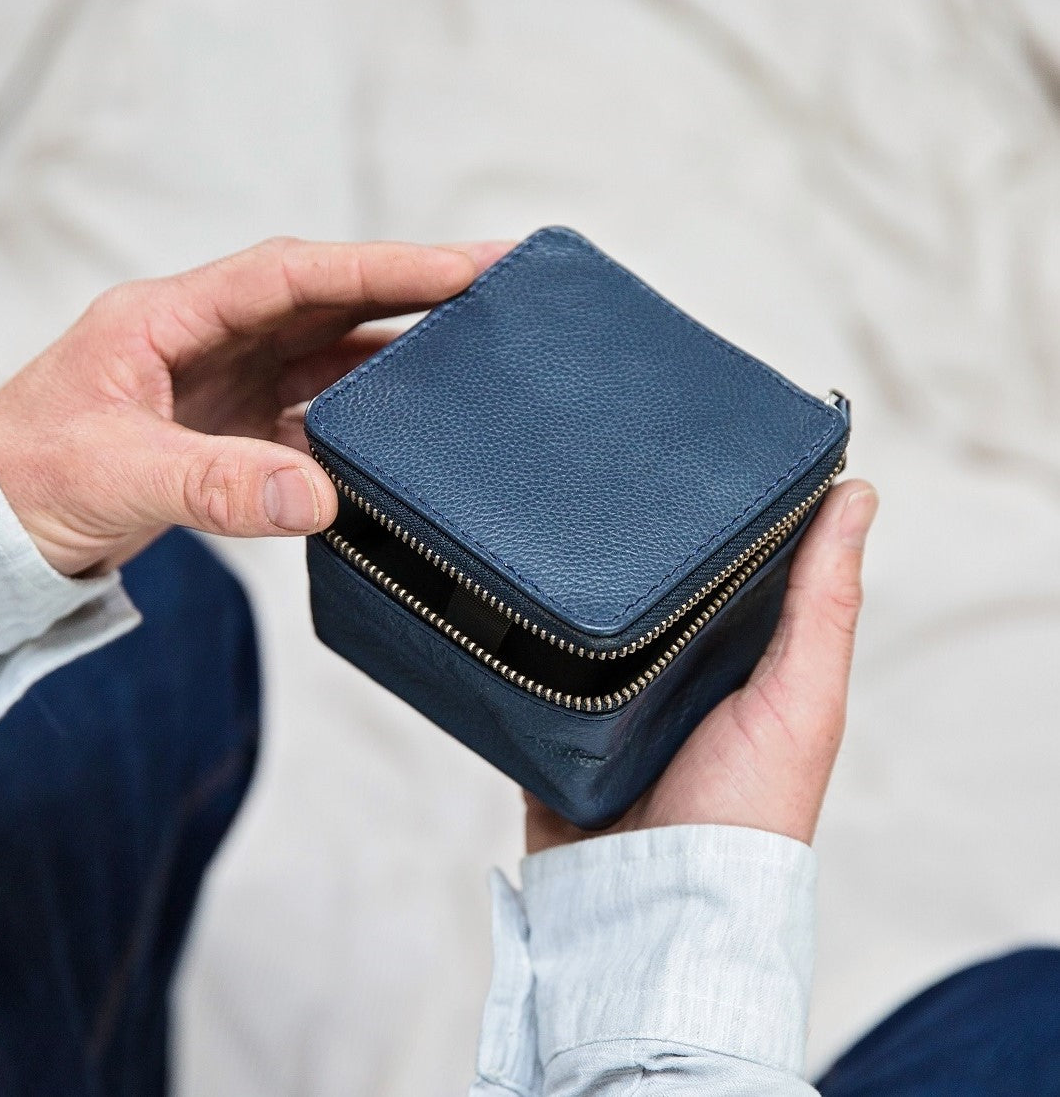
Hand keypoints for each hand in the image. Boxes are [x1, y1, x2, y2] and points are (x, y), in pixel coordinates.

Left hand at [0, 237, 507, 575]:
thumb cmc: (26, 478)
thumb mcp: (115, 474)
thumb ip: (216, 485)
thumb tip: (319, 498)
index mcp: (170, 318)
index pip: (293, 275)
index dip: (380, 268)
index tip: (458, 267)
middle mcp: (210, 339)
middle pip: (329, 299)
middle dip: (413, 287)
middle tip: (496, 282)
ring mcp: (229, 383)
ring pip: (332, 351)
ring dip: (398, 350)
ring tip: (473, 346)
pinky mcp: (239, 428)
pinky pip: (319, 413)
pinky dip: (365, 420)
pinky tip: (406, 430)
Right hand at [526, 480, 878, 852]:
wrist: (657, 907)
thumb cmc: (749, 812)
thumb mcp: (802, 696)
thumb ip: (824, 602)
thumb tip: (859, 495)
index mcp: (741, 661)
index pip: (733, 569)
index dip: (722, 514)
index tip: (698, 451)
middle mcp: (678, 676)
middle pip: (653, 591)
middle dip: (631, 546)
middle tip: (602, 472)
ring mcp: (614, 704)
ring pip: (589, 626)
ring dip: (571, 591)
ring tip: (542, 521)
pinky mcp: (559, 730)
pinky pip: (533, 674)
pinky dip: (521, 644)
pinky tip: (501, 598)